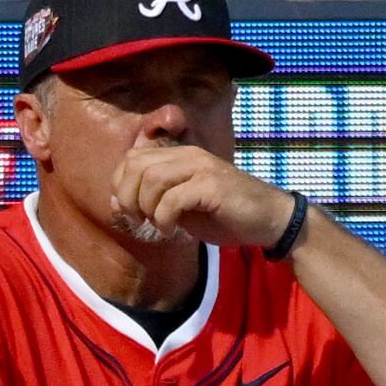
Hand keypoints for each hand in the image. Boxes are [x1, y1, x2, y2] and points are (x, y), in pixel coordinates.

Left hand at [111, 144, 297, 253]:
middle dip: (128, 197)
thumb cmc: (225, 215)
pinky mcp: (211, 185)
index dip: (121, 185)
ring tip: (158, 225)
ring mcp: (200, 167)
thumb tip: (117, 203)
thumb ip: (152, 201)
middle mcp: (188, 155)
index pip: (131, 158)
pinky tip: (172, 231)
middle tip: (139, 220)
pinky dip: (164, 219)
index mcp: (179, 155)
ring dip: (146, 208)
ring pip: (151, 179)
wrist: (268, 220)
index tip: (130, 211)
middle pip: (135, 165)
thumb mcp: (182, 208)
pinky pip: (172, 199)